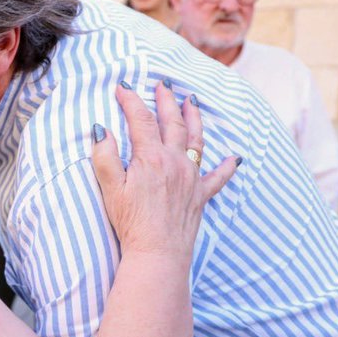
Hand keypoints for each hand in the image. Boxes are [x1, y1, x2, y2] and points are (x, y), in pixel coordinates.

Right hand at [91, 80, 238, 255]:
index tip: (122, 86)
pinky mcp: (200, 196)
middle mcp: (175, 162)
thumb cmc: (131, 223)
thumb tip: (102, 129)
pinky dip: (227, 167)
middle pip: (171, 122)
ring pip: (196, 140)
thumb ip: (104, 156)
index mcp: (151, 157)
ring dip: (194, 118)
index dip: (130, 100)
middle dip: (166, 100)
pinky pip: (218, 178)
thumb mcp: (110, 188)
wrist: (158, 252)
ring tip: (192, 101)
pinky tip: (235, 158)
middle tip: (162, 84)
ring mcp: (191, 178)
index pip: (140, 119)